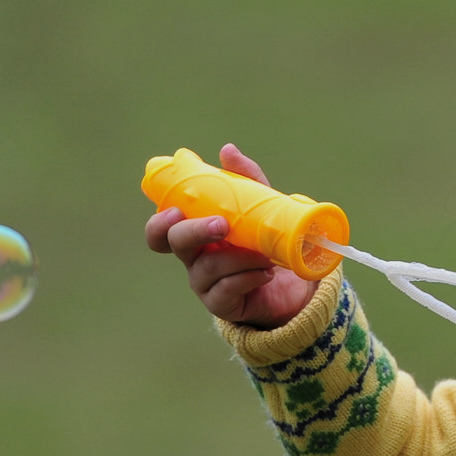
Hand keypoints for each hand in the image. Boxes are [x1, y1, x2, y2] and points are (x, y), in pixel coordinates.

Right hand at [144, 143, 318, 328]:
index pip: (161, 230)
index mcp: (194, 234)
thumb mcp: (260, 207)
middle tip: (222, 225)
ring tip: (266, 254)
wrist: (296, 285)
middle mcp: (194, 258)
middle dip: (194, 231)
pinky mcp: (222, 304)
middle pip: (173, 244)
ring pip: (207, 267)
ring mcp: (205, 283)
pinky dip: (248, 277)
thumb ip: (245, 180)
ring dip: (239, 257)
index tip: (175, 210)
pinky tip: (267, 272)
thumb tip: (226, 150)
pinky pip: (226, 289)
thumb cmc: (268, 242)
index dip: (159, 221)